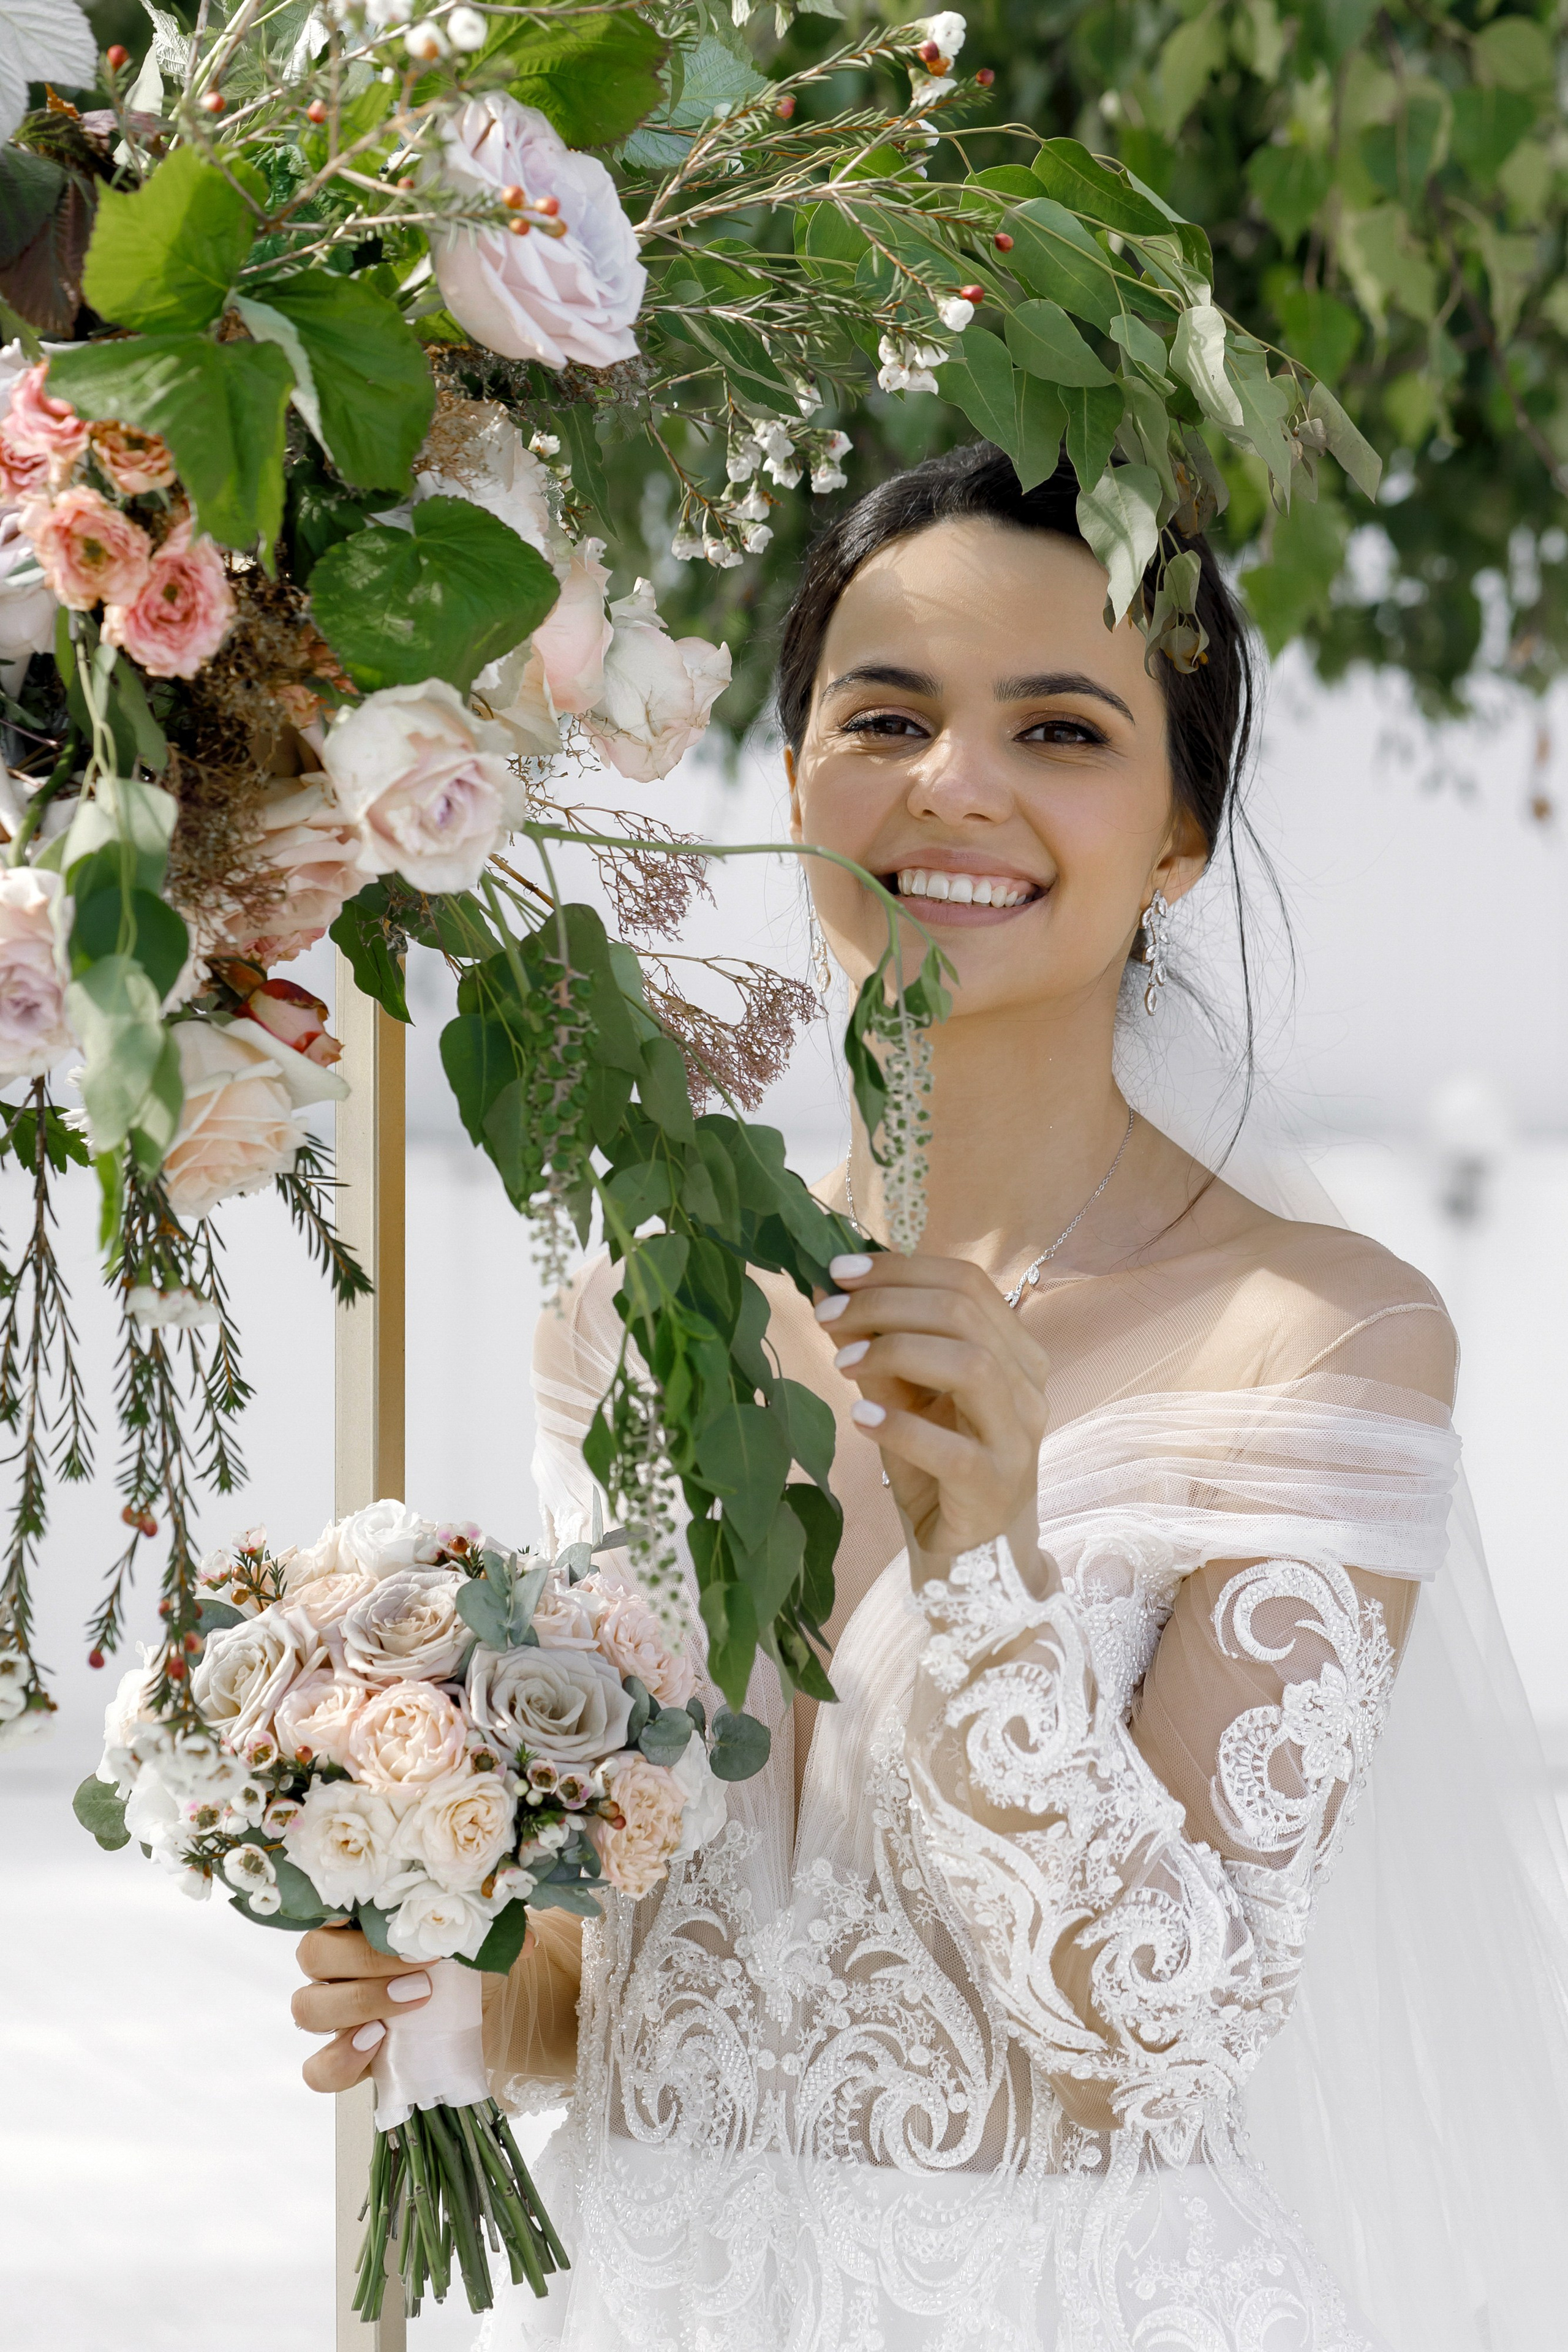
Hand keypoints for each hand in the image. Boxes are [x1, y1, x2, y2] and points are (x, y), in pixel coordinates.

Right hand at [291, 1921, 528, 2092]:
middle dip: (364, 1962)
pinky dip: (341, 2059)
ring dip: (356, 2004)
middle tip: (422, 1972)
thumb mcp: (475, 1937)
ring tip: (410, 2004)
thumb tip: (526, 1942)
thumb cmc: (460, 1959)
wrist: (474, 2009)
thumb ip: (494, 1927)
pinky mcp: (343, 2058)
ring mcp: (333, 2012)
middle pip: (312, 1955)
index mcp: (355, 1921)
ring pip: (307, 2008)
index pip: (328, 1906)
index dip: (353, 1914)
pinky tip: (377, 2045)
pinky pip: (317, 2068)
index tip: (401, 1924)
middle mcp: (334, 1964)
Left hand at [816, 1251, 1048, 1577]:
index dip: (900, 1269)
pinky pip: (953, 1448)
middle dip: (885, 1303)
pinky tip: (861, 1416)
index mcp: (1015, 1351)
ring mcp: (1018, 1438)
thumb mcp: (905, 1398)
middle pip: (963, 1313)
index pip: (966, 1283)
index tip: (838, 1271)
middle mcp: (1028, 1386)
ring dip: (896, 1351)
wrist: (971, 1555)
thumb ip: (881, 1351)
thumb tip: (833, 1299)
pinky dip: (901, 1426)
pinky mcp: (996, 1488)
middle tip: (826, 1315)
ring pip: (971, 1364)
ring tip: (841, 1363)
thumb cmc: (937, 1467)